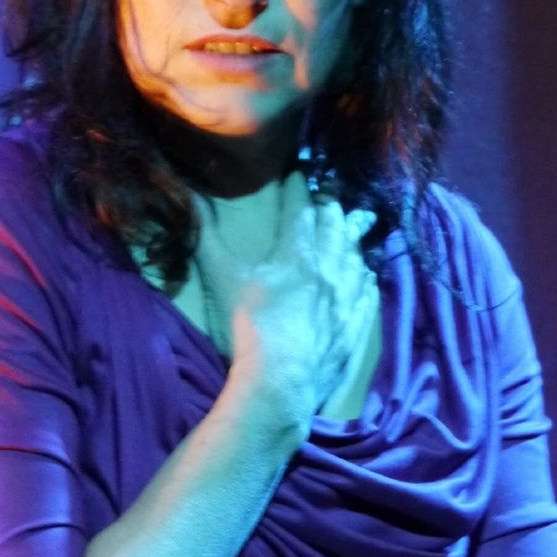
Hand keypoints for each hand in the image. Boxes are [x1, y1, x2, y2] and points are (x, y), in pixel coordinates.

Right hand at [193, 176, 376, 425]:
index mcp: (297, 253)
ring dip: (353, 239)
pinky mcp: (354, 329)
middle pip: (336, 228)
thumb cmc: (248, 329)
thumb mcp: (221, 277)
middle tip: (330, 195)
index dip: (299, 187)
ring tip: (355, 226)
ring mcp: (346, 301)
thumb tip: (188, 195)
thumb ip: (206, 236)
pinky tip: (368, 275)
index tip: (298, 171)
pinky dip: (367, 278)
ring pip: (356, 258)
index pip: (301, 209)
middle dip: (332, 206)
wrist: (280, 384)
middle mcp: (329, 270)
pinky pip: (367, 295)